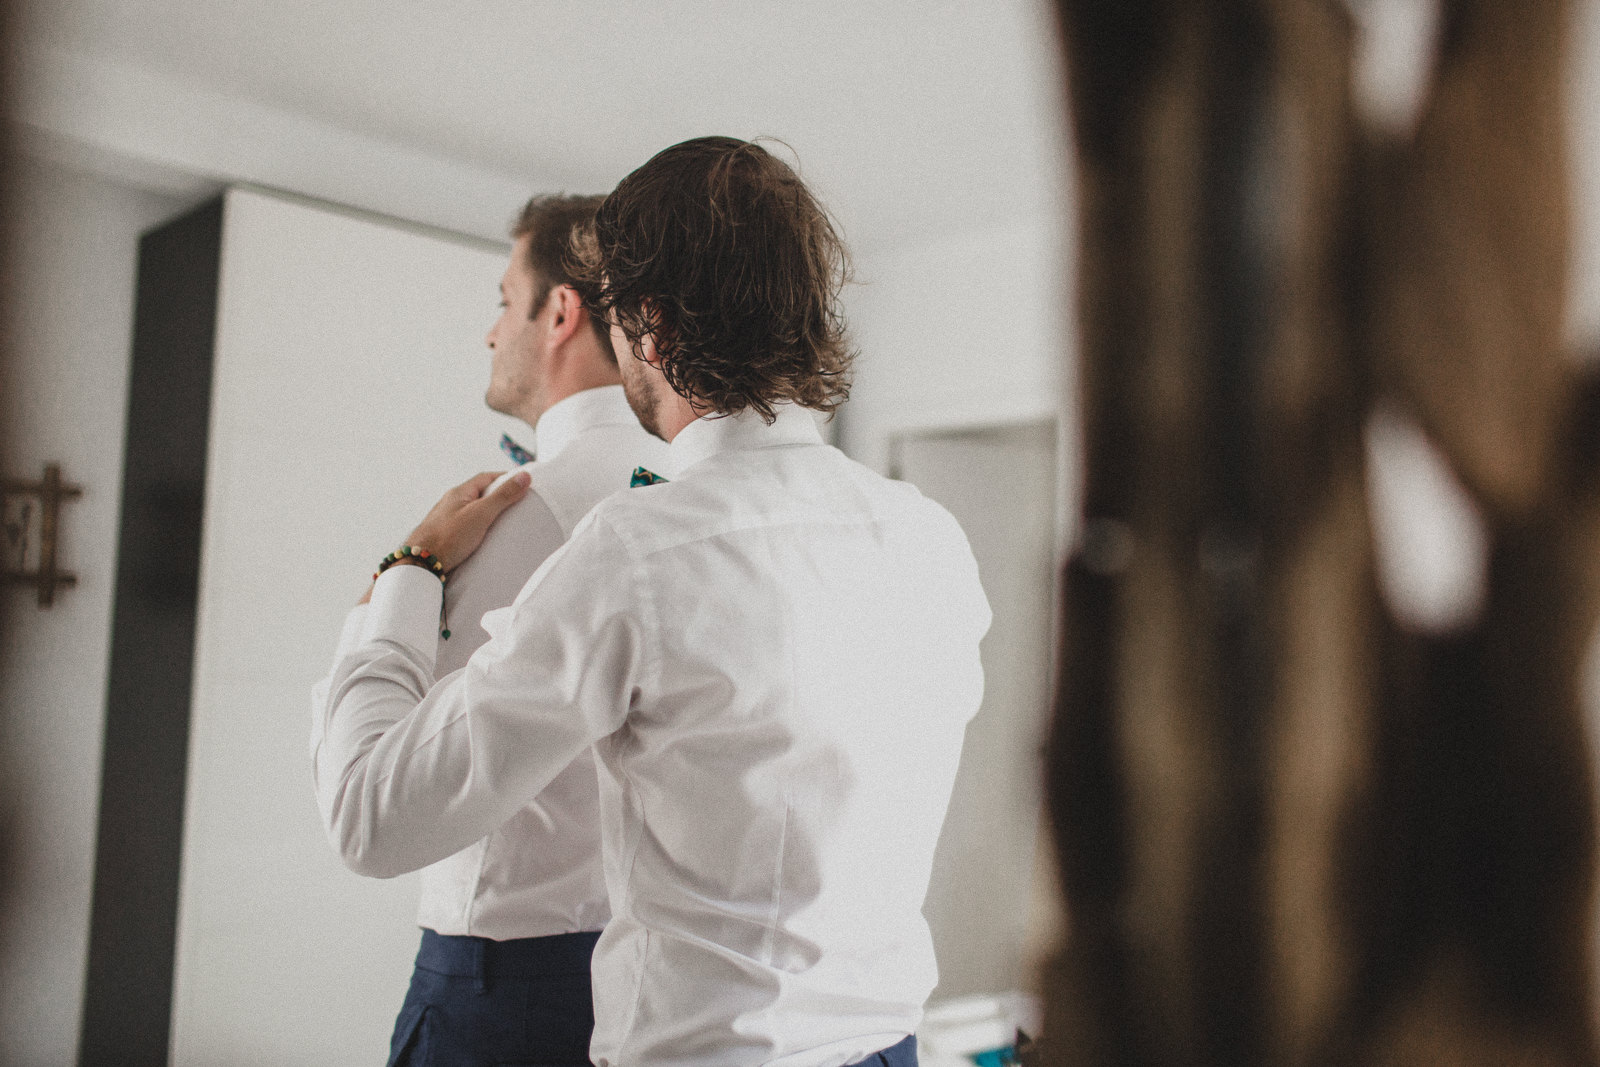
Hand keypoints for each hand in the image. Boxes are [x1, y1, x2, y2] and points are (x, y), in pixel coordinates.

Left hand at [401, 470, 530, 573]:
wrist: (421, 563)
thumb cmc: (448, 537)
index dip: (505, 478)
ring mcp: (447, 520)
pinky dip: (479, 528)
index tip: (521, 483)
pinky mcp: (446, 536)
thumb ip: (503, 496)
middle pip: (479, 494)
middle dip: (498, 496)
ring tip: (504, 523)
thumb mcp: (481, 513)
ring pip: (472, 511)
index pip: (486, 478)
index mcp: (459, 493)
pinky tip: (485, 538)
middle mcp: (451, 504)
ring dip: (488, 514)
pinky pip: (466, 527)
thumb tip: (523, 477)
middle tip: (517, 503)